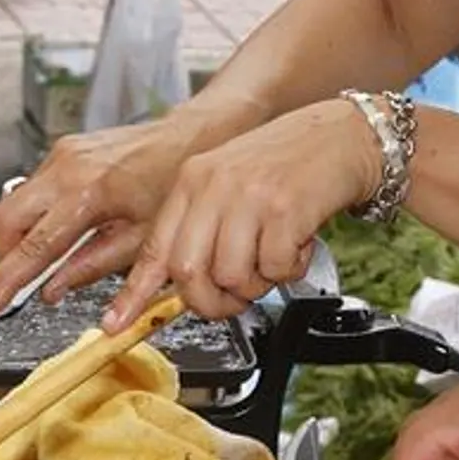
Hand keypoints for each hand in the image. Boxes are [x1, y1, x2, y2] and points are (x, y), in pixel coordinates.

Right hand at [0, 113, 212, 316]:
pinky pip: (32, 188)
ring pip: (14, 202)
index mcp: (90, 196)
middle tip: (20, 279)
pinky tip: (61, 227)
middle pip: (5, 219)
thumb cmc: (174, 188)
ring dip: (20, 235)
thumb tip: (52, 290)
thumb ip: (91, 268)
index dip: (5, 280)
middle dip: (5, 254)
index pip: (34, 247)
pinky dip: (35, 215)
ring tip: (49, 254)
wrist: (190, 139)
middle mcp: (68, 169)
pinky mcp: (63, 149)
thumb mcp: (141, 242)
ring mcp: (62, 155)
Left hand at [102, 98, 380, 331]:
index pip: (155, 248)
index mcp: (193, 181)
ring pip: (231, 276)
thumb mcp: (228, 187)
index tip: (116, 323)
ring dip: (256, 285)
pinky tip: (297, 244)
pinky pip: (274, 268)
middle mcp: (214, 186)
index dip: (134, 293)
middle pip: (189, 273)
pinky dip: (287, 270)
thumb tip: (181, 285)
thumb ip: (201, 229)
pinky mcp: (284, 209)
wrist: (342, 136)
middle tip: (233, 300)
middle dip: (210, 302)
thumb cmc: (287, 167)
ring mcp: (248, 196)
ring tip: (273, 259)